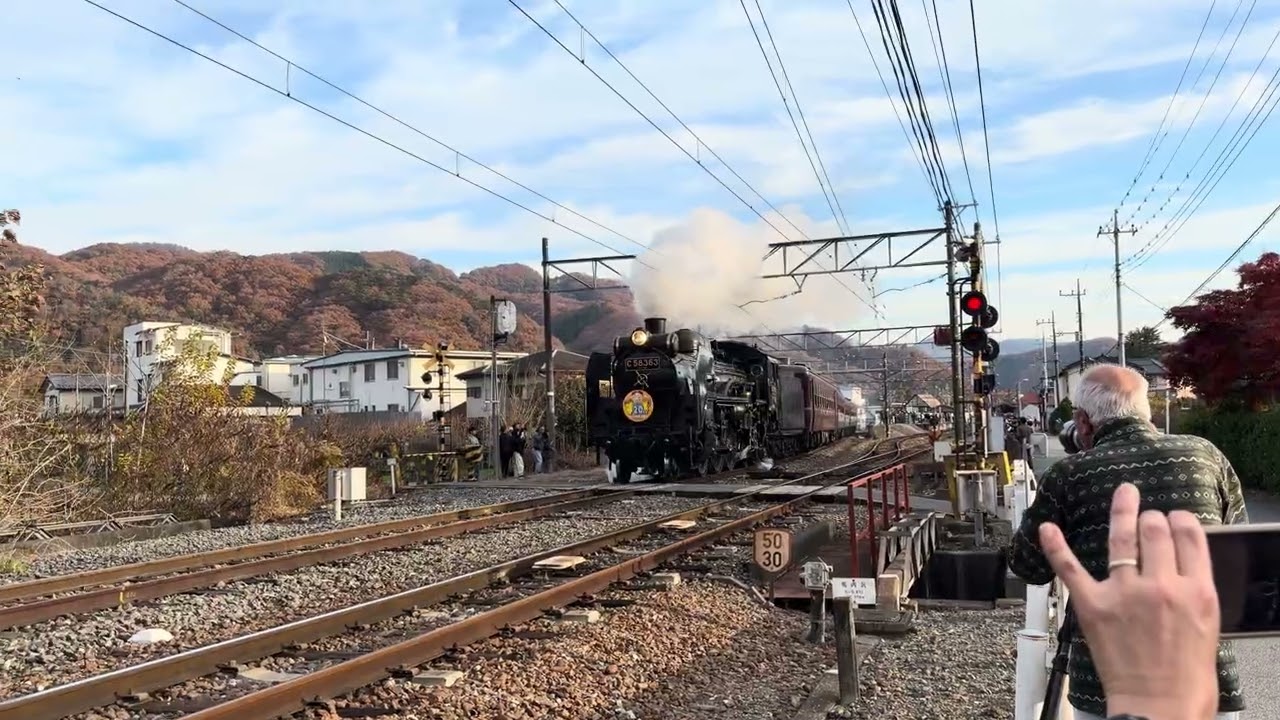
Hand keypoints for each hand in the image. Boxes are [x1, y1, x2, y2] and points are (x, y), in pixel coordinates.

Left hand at [1038, 483, 1220, 719]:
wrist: (1159, 708)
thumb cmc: (1186, 677)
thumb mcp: (1208, 625)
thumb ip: (1193, 590)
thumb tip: (1182, 564)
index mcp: (1195, 591)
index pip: (1189, 536)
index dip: (1180, 520)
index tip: (1174, 516)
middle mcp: (1160, 585)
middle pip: (1155, 531)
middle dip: (1151, 517)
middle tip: (1148, 515)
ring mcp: (1123, 593)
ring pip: (1121, 539)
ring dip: (1121, 512)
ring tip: (1123, 495)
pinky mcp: (1092, 605)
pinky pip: (1069, 568)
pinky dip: (1055, 546)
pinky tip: (1047, 528)